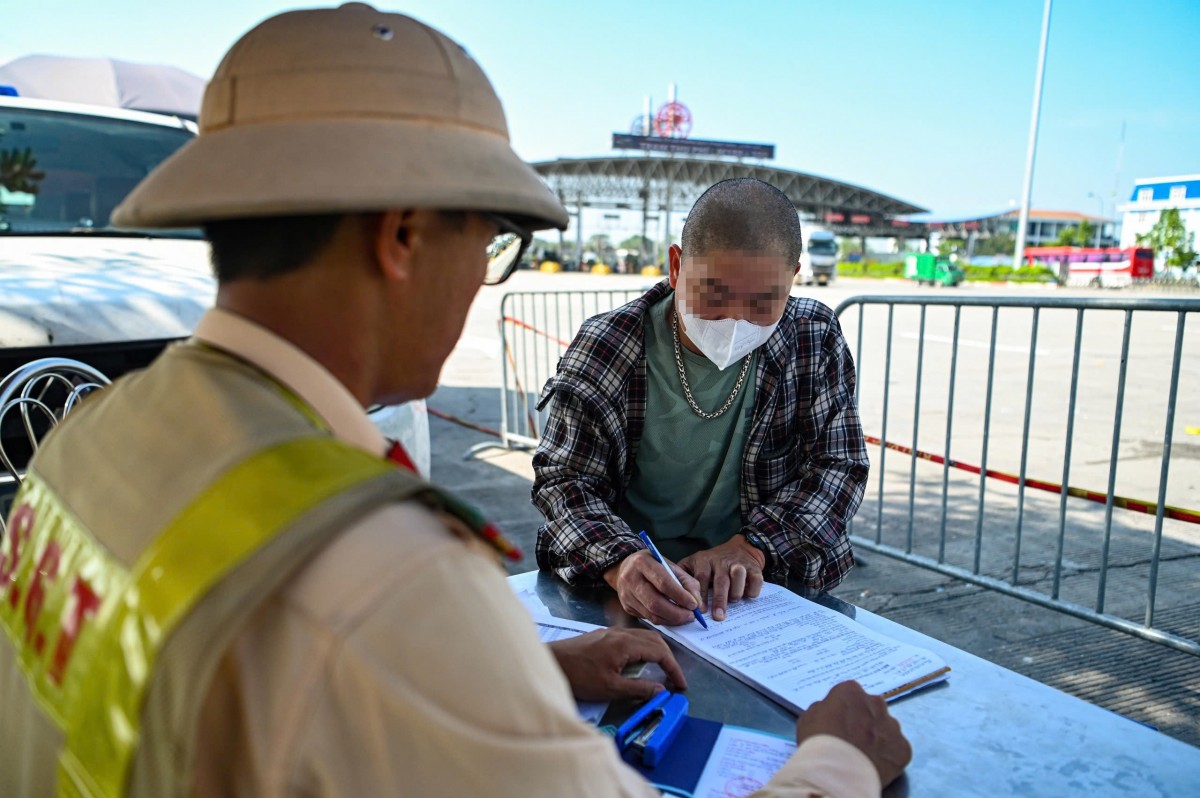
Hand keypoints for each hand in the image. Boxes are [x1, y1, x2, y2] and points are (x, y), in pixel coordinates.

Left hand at [547, 628, 686, 700]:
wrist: (550, 662)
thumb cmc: (578, 676)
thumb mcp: (611, 688)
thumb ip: (638, 688)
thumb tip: (661, 690)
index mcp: (625, 644)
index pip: (660, 652)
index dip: (673, 668)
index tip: (680, 684)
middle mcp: (620, 633)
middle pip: (654, 640)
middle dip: (668, 658)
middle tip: (673, 678)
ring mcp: (610, 632)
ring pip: (643, 637)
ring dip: (656, 652)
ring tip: (660, 670)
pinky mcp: (602, 636)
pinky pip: (631, 637)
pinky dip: (642, 648)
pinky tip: (638, 661)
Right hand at [604, 549, 703, 625]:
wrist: (626, 567)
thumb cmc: (653, 565)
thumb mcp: (670, 565)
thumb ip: (687, 582)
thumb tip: (697, 604)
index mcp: (643, 562)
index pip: (663, 583)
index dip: (680, 596)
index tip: (694, 604)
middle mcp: (630, 578)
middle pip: (655, 602)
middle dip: (676, 613)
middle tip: (691, 616)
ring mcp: (626, 594)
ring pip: (651, 614)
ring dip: (671, 619)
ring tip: (684, 617)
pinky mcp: (626, 606)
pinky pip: (648, 618)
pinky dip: (663, 620)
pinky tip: (672, 617)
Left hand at [678, 536, 764, 620]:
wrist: (742, 548)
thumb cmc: (713, 563)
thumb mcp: (695, 564)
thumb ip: (684, 577)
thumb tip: (673, 598)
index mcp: (704, 561)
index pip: (700, 577)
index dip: (700, 594)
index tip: (699, 610)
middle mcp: (721, 561)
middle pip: (720, 580)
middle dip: (719, 599)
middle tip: (718, 617)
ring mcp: (738, 563)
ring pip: (738, 575)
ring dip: (736, 591)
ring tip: (734, 601)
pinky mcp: (753, 568)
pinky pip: (755, 579)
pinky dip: (753, 589)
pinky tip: (748, 597)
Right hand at [795, 681, 911, 786]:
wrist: (837, 772)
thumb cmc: (818, 743)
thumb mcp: (808, 718)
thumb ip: (823, 709)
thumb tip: (831, 713)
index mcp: (851, 691)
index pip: (849, 694)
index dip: (843, 710)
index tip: (838, 723)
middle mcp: (876, 703)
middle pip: (871, 709)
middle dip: (864, 721)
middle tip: (852, 740)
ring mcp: (892, 726)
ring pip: (886, 729)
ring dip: (877, 738)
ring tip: (862, 756)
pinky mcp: (904, 749)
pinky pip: (896, 750)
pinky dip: (888, 757)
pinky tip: (874, 766)